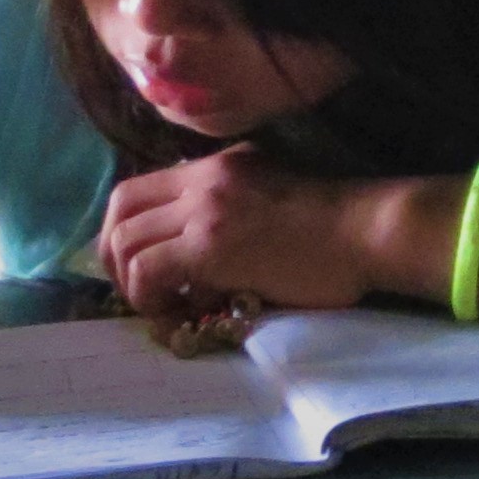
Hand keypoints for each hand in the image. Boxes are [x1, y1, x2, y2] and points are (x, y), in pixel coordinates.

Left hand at [98, 147, 399, 317]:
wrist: (365, 231)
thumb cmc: (331, 227)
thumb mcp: (271, 193)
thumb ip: (230, 204)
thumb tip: (194, 249)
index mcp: (217, 166)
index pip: (139, 188)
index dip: (121, 230)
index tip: (134, 265)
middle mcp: (203, 179)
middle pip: (120, 210)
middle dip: (112, 256)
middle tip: (135, 290)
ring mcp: (204, 210)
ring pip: (126, 242)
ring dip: (131, 283)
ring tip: (161, 307)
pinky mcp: (210, 246)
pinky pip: (148, 272)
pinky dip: (149, 298)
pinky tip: (177, 312)